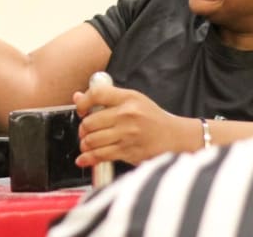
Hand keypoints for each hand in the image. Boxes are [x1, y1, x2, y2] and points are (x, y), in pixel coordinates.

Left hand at [74, 85, 193, 166]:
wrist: (175, 137)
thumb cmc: (152, 118)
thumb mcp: (133, 100)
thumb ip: (106, 98)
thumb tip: (77, 97)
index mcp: (128, 98)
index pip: (96, 94)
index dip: (82, 102)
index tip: (81, 109)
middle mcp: (127, 115)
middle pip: (90, 121)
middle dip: (82, 129)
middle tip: (85, 131)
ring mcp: (127, 135)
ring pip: (92, 140)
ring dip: (84, 144)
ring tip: (87, 143)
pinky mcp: (128, 152)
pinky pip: (101, 155)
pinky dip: (88, 158)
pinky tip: (84, 158)